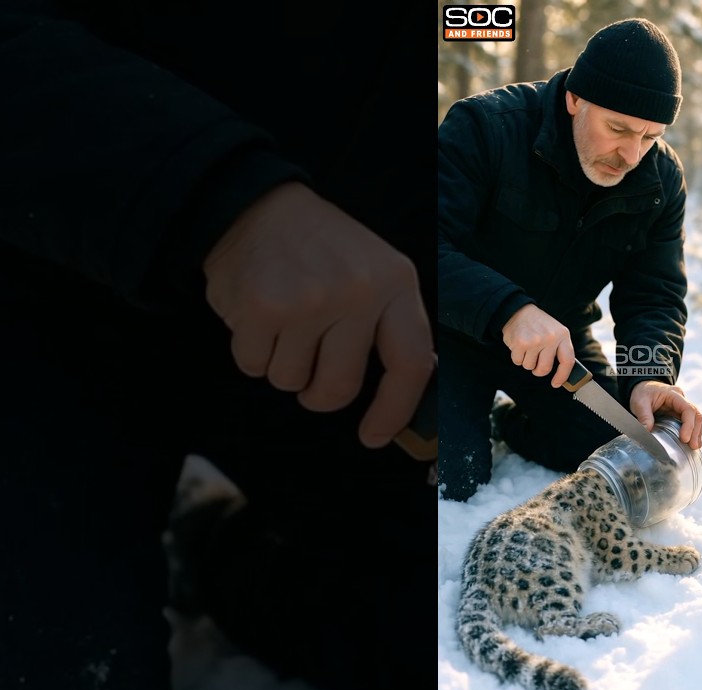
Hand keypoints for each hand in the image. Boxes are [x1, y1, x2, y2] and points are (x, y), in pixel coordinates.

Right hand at [203, 182, 434, 448]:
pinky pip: (254, 366)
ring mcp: (309, 300)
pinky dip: (252, 352)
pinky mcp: (262, 307)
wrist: (256, 204)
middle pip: (340, 388)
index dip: (394, 410)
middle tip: (310, 366)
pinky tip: (259, 314)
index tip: (374, 435)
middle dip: (319, 393)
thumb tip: (411, 389)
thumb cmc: (323, 250)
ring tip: (284, 322)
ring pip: (291, 382)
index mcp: (396, 283)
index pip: (411, 364)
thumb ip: (393, 326)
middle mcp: (357, 292)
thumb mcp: (376, 272)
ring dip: (282, 365)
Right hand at [501, 304, 575, 387]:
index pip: (568, 361)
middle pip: (545, 368)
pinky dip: (517, 357)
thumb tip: (563, 375)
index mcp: (563, 335)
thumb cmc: (539, 325)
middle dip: (538, 370)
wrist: (518, 310)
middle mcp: (550, 338)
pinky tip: (519, 345)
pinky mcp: (521, 343)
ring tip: (527, 347)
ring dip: (527, 361)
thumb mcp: (555, 332)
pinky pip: (518, 362)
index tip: (556, 383)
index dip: (563, 375)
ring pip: (529, 366)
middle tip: (536, 364)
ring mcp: (535, 341)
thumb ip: (560, 349)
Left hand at [629, 382, 701, 449]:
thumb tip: (647, 431)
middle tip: (693, 446)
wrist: (643, 387)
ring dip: (696, 433)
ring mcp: (682, 407)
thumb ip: (643, 416)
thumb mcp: (639, 402)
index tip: (684, 439)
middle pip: (696, 415)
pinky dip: (692, 433)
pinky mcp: (680, 414)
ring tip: (694, 447)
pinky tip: (691, 443)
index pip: (688, 409)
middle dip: (696, 431)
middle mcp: (681, 400)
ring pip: (696, 419)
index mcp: (673, 394)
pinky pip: (691, 423)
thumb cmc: (642, 393)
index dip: (689, 425)